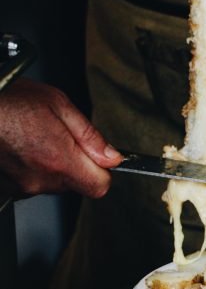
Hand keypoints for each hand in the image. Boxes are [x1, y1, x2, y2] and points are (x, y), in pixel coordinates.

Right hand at [0, 79, 121, 197]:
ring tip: (33, 137)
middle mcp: (40, 179)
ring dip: (50, 164)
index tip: (99, 157)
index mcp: (59, 160)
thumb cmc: (6, 101)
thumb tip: (112, 156)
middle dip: (76, 163)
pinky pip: (29, 182)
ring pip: (52, 183)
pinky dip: (29, 167)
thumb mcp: (58, 104)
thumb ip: (90, 136)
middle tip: (58, 136)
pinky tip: (19, 146)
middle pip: (76, 184)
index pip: (100, 186)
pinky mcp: (5, 188)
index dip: (103, 171)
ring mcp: (20, 187)